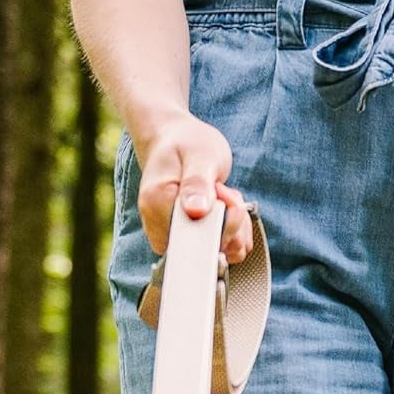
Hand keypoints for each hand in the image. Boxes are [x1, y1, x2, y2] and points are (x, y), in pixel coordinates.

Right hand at [134, 111, 254, 263]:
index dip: (221, 221)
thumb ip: (197, 183)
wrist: (174, 141)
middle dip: (231, 221)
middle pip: (212, 249)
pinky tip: (227, 207)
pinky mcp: (192, 242)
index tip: (220, 191)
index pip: (197, 240)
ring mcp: (177, 239)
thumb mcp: (198, 155)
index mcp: (157, 207)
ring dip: (236, 224)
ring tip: (221, 194)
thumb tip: (196, 212)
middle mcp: (162, 229)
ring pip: (224, 251)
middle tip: (222, 189)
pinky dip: (236, 230)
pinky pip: (227, 249)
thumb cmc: (185, 144)